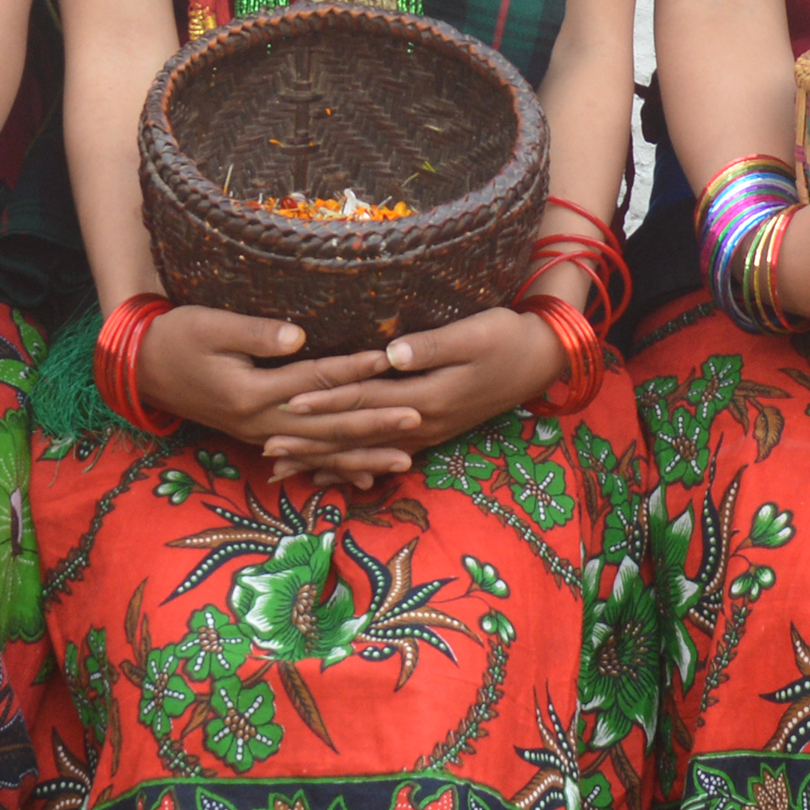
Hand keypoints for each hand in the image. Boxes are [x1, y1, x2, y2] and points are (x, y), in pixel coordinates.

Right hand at [140, 305, 412, 481]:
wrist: (139, 368)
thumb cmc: (176, 336)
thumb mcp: (210, 325)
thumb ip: (255, 334)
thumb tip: (300, 337)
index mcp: (252, 392)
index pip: (315, 380)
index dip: (354, 369)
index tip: (390, 360)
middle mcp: (260, 421)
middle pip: (328, 426)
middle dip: (374, 423)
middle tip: (418, 418)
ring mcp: (260, 433)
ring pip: (322, 450)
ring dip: (364, 454)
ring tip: (406, 458)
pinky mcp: (259, 435)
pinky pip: (306, 456)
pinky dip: (336, 467)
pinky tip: (365, 477)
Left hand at [286, 303, 562, 467]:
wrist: (542, 359)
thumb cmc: (507, 337)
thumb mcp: (476, 333)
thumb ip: (433, 346)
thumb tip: (391, 353)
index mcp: (427, 395)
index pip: (364, 398)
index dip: (326, 400)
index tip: (288, 404)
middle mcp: (423, 422)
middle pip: (356, 434)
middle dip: (311, 442)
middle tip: (266, 449)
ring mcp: (428, 432)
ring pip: (366, 453)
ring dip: (325, 460)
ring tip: (285, 470)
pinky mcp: (433, 431)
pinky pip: (385, 456)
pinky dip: (356, 467)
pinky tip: (334, 475)